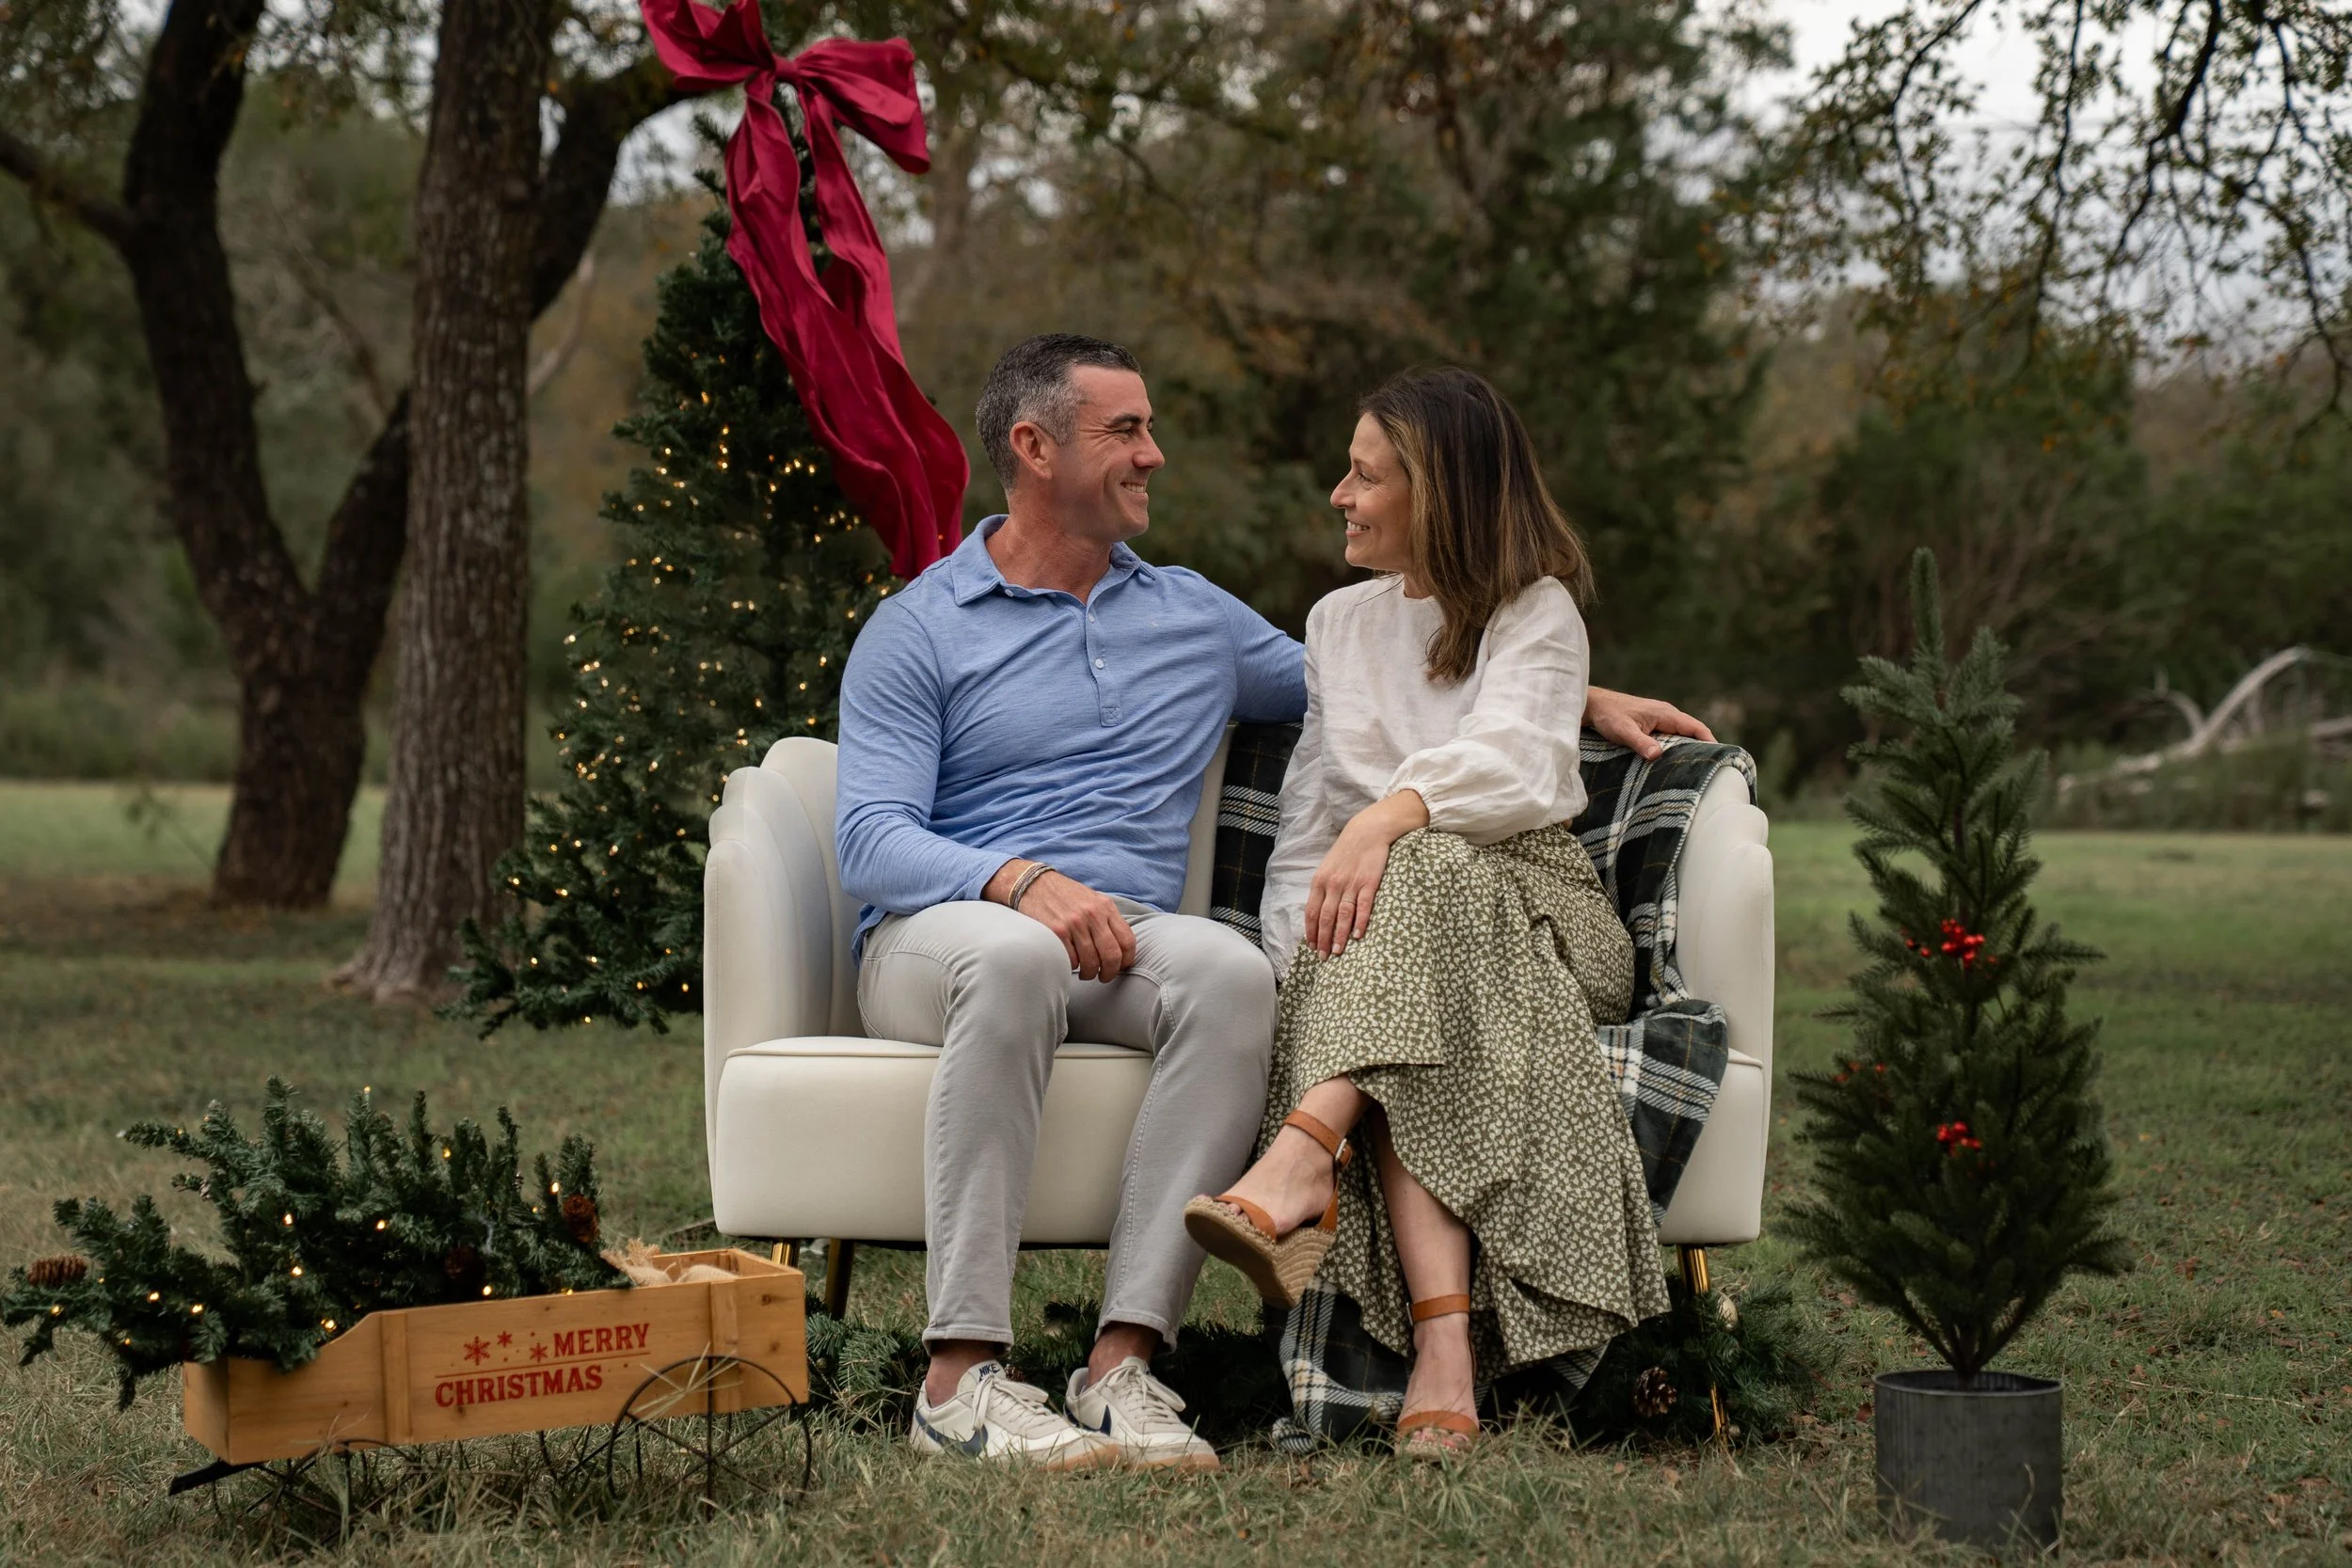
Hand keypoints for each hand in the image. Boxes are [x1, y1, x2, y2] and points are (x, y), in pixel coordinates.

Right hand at [984, 860, 1135, 980]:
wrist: (1033, 883)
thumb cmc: (1065, 895)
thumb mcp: (1092, 899)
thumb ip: (1107, 919)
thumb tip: (1121, 949)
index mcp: (1105, 907)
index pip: (1127, 941)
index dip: (1127, 960)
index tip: (1121, 967)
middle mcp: (1092, 915)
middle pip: (1112, 956)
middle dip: (1110, 973)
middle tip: (1104, 977)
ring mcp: (1074, 924)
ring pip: (1091, 963)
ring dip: (1089, 973)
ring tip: (1085, 972)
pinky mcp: (1056, 932)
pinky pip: (1071, 960)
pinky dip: (1072, 966)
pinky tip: (1070, 961)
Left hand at [1305, 792, 1428, 958]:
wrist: (1368, 831)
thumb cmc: (1347, 851)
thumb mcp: (1328, 867)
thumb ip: (1323, 888)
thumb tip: (1318, 911)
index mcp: (1320, 880)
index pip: (1311, 911)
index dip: (1311, 931)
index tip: (1311, 947)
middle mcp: (1333, 883)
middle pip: (1325, 917)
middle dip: (1322, 940)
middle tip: (1323, 957)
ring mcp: (1351, 883)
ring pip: (1342, 915)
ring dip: (1339, 936)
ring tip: (1337, 952)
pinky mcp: (1369, 882)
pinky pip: (1363, 906)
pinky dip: (1360, 922)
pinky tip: (1358, 936)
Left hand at [1585, 685, 1714, 760]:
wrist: (1594, 706)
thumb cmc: (1609, 715)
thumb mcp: (1623, 731)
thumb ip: (1641, 742)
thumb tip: (1657, 755)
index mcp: (1665, 714)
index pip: (1695, 727)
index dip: (1709, 741)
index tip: (1720, 756)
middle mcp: (1667, 715)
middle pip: (1692, 733)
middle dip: (1702, 749)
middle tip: (1712, 769)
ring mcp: (1660, 720)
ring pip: (1681, 736)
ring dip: (1688, 750)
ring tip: (1697, 770)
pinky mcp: (1653, 726)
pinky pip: (1671, 738)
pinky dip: (1677, 749)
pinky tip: (1675, 763)